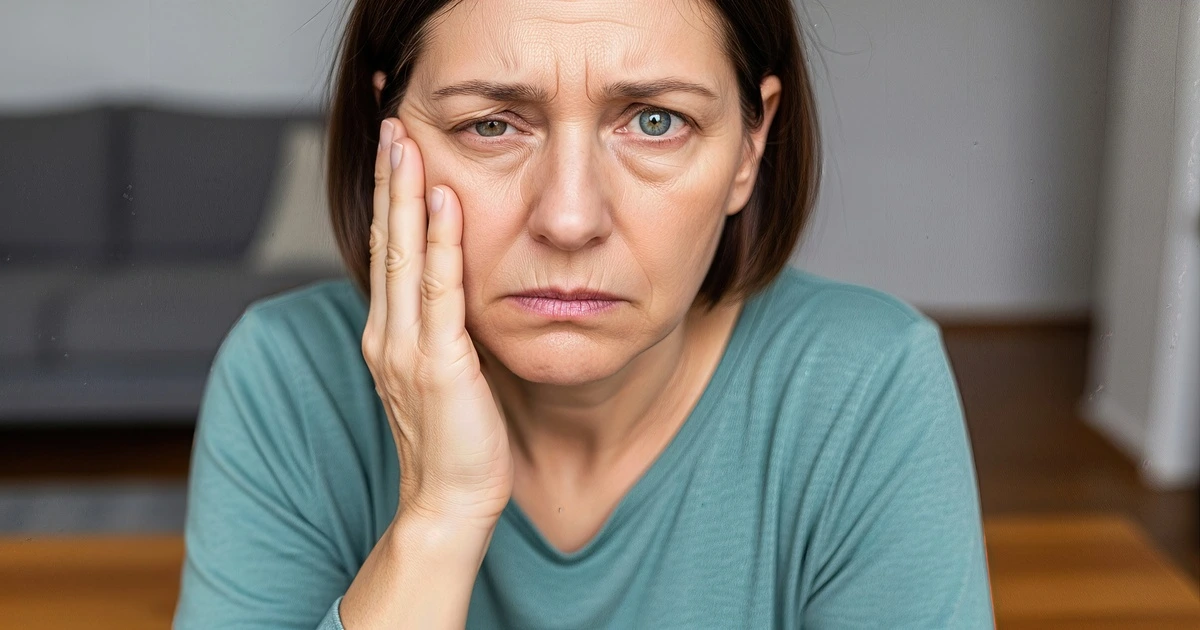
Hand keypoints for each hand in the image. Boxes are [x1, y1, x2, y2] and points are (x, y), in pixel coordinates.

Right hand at [361, 117, 513, 532]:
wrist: (447, 503)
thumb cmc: (453, 444)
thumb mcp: (440, 376)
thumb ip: (439, 332)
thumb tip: (454, 293)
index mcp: (388, 335)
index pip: (388, 252)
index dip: (389, 200)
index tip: (395, 153)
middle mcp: (388, 334)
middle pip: (387, 242)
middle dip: (388, 180)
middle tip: (391, 124)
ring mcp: (408, 348)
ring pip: (404, 255)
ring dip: (406, 194)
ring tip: (406, 142)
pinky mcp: (439, 364)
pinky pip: (440, 291)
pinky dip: (442, 242)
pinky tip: (445, 201)